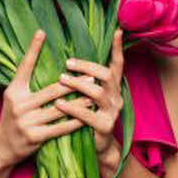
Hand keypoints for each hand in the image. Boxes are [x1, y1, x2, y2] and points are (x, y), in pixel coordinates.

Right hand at [0, 30, 94, 171]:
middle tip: (92, 76)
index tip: (42, 32)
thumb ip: (27, 82)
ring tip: (94, 95)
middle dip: (74, 83)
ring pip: (60, 109)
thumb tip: (47, 60)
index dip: (33, 49)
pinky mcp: (34, 137)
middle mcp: (19, 104)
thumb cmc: (13, 116)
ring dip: (80, 102)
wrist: (2, 147)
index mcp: (14, 91)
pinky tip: (87, 117)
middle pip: (52, 90)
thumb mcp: (15, 96)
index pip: (24, 66)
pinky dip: (75, 122)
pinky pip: (60, 128)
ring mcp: (26, 121)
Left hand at [55, 28, 124, 155]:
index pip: (118, 64)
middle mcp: (117, 96)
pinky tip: (59, 104)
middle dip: (86, 67)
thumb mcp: (90, 96)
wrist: (97, 147)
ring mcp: (113, 112)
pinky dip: (72, 108)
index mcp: (114, 86)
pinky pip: (88, 115)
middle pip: (106, 75)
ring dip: (78, 84)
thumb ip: (86, 79)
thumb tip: (69, 57)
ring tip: (61, 79)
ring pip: (98, 93)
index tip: (117, 30)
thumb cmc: (88, 116)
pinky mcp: (105, 127)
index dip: (118, 48)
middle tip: (67, 63)